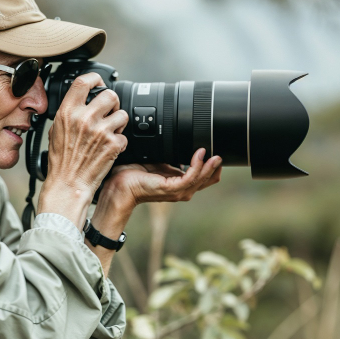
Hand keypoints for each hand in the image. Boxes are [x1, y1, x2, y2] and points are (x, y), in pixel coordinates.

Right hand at [37, 73, 128, 226]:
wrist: (68, 184)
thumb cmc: (61, 162)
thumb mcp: (56, 131)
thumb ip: (69, 113)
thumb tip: (80, 101)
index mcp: (67, 112)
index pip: (84, 81)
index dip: (95, 78)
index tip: (99, 82)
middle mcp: (84, 118)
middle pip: (109, 94)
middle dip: (113, 102)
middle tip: (109, 111)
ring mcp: (100, 131)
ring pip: (122, 114)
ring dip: (119, 122)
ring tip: (110, 132)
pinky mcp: (113, 144)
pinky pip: (124, 135)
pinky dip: (120, 142)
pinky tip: (109, 148)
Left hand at [100, 148, 222, 211]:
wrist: (119, 186)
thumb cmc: (132, 175)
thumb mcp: (157, 162)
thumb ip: (170, 159)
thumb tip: (179, 146)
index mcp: (178, 184)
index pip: (202, 178)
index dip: (211, 168)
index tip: (216, 153)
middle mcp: (180, 190)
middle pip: (206, 180)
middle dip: (215, 167)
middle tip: (220, 152)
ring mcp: (176, 191)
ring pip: (201, 179)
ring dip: (209, 166)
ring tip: (214, 153)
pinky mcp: (170, 189)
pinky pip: (190, 177)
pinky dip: (197, 165)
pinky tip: (200, 154)